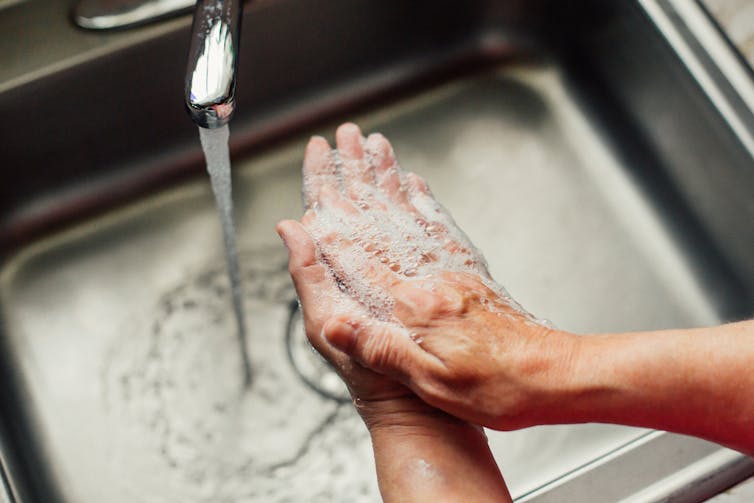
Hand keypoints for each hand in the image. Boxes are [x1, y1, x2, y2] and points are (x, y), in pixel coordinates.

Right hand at [279, 123, 579, 430]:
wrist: (557, 377)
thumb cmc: (499, 388)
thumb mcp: (431, 382)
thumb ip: (380, 347)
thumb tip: (334, 319)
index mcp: (416, 307)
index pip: (359, 262)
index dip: (329, 231)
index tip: (309, 199)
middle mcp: (433, 279)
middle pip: (382, 224)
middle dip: (356, 181)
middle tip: (339, 142)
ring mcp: (454, 272)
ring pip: (410, 215)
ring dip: (388, 178)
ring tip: (373, 146)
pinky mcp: (471, 275)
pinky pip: (441, 228)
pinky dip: (423, 202)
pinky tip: (415, 185)